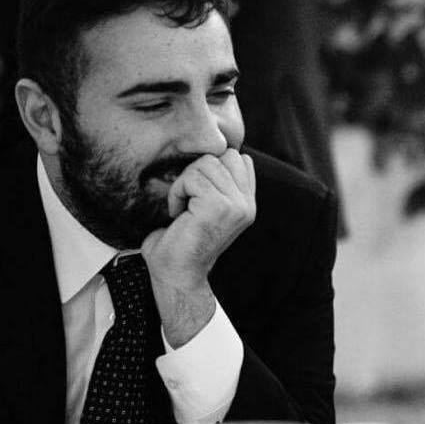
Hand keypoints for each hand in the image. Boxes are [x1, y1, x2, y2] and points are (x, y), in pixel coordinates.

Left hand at [141, 149, 255, 347]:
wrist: (177, 275)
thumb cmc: (183, 241)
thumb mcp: (209, 207)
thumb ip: (220, 182)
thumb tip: (214, 148)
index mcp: (247, 203)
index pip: (238, 158)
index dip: (211, 168)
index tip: (198, 194)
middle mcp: (246, 204)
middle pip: (223, 155)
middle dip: (198, 171)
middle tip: (188, 199)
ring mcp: (236, 205)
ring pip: (206, 163)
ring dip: (185, 182)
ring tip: (183, 206)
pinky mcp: (218, 207)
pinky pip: (192, 177)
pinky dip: (177, 191)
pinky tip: (177, 212)